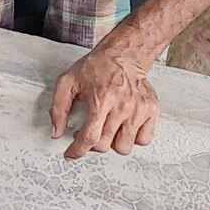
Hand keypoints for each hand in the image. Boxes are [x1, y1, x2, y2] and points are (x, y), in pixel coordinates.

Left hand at [49, 43, 159, 158]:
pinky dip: (133, 138)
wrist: (123, 55)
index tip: (71, 154)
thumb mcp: (67, 82)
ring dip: (113, 142)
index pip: (90, 136)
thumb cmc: (95, 68)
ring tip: (107, 128)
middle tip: (90, 131)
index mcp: (101, 99)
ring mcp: (139, 110)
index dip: (78, 150)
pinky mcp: (152, 111)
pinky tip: (123, 126)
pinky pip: (144, 140)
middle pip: (107, 144)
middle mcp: (122, 106)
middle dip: (93, 143)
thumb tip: (56, 132)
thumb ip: (58, 108)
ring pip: (125, 146)